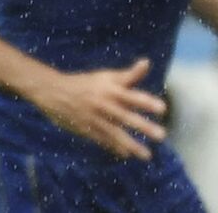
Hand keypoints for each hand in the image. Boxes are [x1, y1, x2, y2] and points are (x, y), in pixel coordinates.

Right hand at [32, 58, 166, 160]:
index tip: (163, 109)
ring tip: (147, 155)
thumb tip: (147, 62)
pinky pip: (103, 141)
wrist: (54, 92)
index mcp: (111, 89)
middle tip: (162, 136)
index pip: (133, 96)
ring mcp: (95, 119)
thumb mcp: (106, 76)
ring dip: (132, 145)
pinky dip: (115, 148)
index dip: (147, 102)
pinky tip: (127, 154)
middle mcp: (104, 105)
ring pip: (116, 134)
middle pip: (127, 117)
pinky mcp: (86, 130)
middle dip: (144, 127)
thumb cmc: (86, 83)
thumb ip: (128, 74)